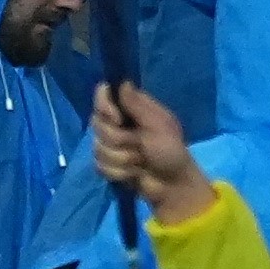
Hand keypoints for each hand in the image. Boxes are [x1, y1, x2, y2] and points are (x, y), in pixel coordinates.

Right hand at [89, 79, 214, 219]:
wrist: (172, 185)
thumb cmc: (170, 150)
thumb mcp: (158, 124)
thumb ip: (137, 105)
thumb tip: (123, 83)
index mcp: (131, 108)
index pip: (102, 96)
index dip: (105, 107)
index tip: (117, 119)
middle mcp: (117, 123)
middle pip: (97, 124)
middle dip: (119, 139)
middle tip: (140, 146)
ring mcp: (110, 145)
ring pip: (98, 147)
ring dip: (122, 158)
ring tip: (140, 162)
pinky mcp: (107, 165)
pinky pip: (99, 165)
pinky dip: (118, 172)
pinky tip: (132, 173)